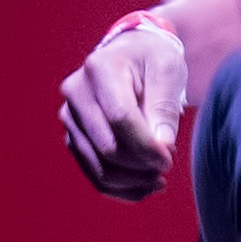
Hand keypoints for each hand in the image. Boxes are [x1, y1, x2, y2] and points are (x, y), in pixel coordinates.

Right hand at [59, 15, 188, 198]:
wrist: (132, 54)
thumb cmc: (153, 60)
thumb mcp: (168, 70)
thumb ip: (164, 107)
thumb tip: (162, 149)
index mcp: (100, 68)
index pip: (120, 117)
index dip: (146, 144)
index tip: (170, 157)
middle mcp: (76, 92)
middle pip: (107, 146)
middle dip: (142, 164)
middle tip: (168, 164)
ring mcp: (70, 116)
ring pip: (97, 165)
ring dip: (132, 181)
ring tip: (159, 178)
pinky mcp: (74, 135)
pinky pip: (93, 171)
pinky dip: (120, 187)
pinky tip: (144, 187)